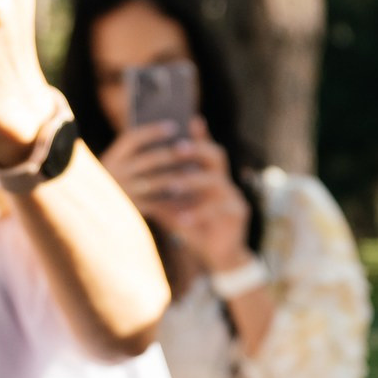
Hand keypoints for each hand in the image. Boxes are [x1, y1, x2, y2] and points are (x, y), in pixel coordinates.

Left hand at [101, 117, 250, 266]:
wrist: (220, 258)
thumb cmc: (196, 230)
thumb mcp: (177, 210)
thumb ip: (165, 195)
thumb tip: (139, 182)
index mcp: (211, 178)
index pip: (206, 150)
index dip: (201, 135)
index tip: (191, 120)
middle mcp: (225, 183)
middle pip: (216, 156)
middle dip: (197, 149)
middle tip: (176, 148)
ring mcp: (234, 197)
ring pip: (217, 180)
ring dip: (192, 181)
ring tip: (172, 186)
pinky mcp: (238, 214)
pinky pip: (219, 209)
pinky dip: (198, 213)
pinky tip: (182, 218)